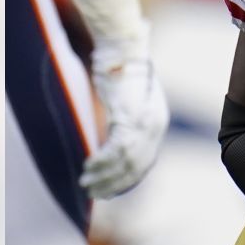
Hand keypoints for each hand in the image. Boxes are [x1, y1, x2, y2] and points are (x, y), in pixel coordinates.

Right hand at [80, 34, 169, 198]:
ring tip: (86, 184)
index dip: (129, 179)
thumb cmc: (123, 71)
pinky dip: (101, 161)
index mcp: (158, 122)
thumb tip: (119, 141)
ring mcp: (143, 122)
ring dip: (104, 176)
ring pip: (125, 161)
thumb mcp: (132, 100)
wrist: (124, 50)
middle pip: (137, 165)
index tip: (113, 191)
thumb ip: (130, 120)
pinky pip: (114, 149)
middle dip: (115, 183)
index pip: (147, 161)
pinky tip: (87, 167)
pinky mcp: (128, 117)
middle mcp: (155, 126)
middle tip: (97, 195)